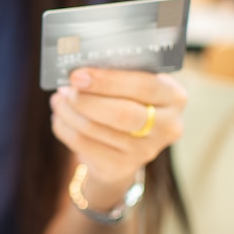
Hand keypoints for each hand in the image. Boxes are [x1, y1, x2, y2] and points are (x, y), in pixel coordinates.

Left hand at [50, 67, 185, 184]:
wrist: (128, 145)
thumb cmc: (129, 101)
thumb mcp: (134, 85)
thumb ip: (117, 73)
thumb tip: (78, 67)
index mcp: (174, 96)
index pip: (144, 86)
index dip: (107, 81)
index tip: (77, 75)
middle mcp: (167, 127)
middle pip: (122, 113)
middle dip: (86, 99)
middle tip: (65, 88)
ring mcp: (145, 151)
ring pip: (96, 129)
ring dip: (69, 112)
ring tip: (59, 98)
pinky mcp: (121, 167)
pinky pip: (84, 145)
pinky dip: (65, 128)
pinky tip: (59, 116)